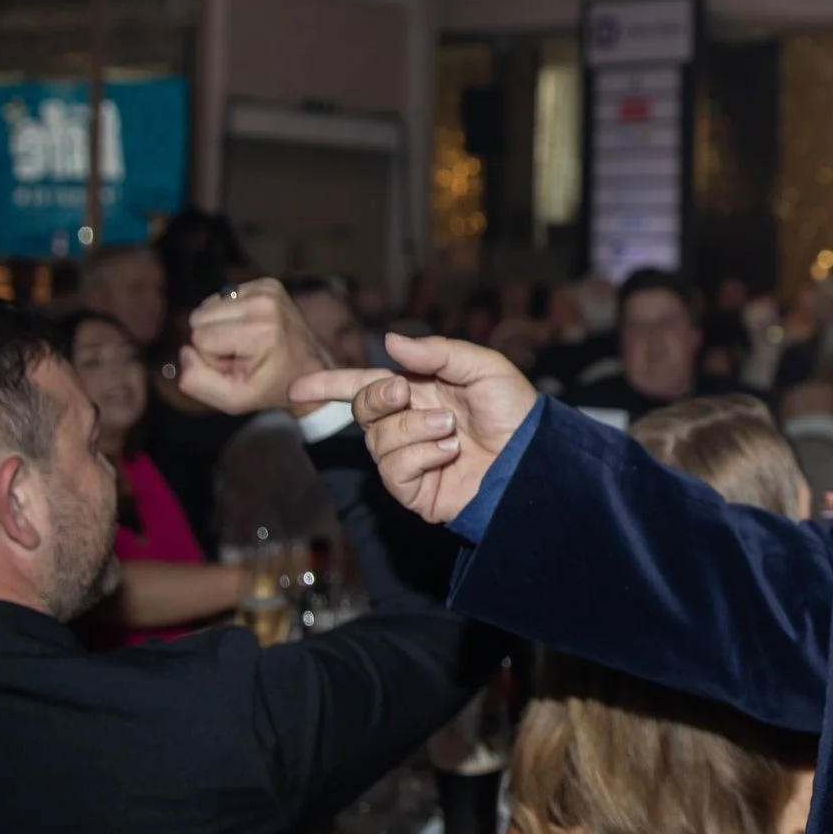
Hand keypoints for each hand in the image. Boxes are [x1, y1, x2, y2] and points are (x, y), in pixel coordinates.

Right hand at [177, 277, 334, 416]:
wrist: (309, 368)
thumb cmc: (270, 387)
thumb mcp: (232, 399)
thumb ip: (196, 381)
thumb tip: (185, 350)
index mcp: (260, 330)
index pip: (200, 337)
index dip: (212, 358)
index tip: (238, 366)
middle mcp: (265, 302)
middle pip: (200, 317)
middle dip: (213, 341)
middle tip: (241, 355)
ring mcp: (268, 289)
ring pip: (208, 306)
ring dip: (221, 328)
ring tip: (247, 343)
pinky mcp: (267, 284)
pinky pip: (223, 298)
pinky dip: (231, 316)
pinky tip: (251, 330)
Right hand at [289, 333, 537, 523]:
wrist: (533, 458)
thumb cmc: (515, 413)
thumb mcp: (484, 369)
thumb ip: (437, 353)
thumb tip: (389, 342)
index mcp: (421, 393)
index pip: (365, 386)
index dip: (330, 386)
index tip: (298, 388)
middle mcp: (409, 424)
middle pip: (364, 409)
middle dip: (377, 396)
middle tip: (404, 391)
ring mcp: (411, 459)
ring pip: (378, 440)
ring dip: (413, 429)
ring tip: (450, 431)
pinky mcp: (416, 490)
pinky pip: (394, 469)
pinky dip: (421, 456)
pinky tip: (448, 454)